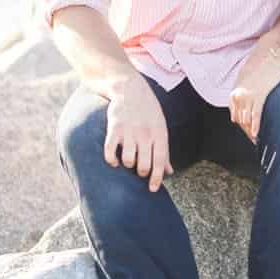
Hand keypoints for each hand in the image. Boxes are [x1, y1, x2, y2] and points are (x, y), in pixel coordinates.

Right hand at [103, 73, 172, 192]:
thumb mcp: (161, 128)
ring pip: (128, 159)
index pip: (161, 160)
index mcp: (159, 133)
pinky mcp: (114, 128)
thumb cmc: (148, 112)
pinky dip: (111, 160)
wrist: (130, 89)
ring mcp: (129, 131)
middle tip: (140, 171)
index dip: (157, 176)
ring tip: (128, 160)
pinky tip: (113, 161)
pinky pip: (110, 150)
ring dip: (127, 164)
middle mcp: (145, 133)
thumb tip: (169, 172)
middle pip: (144, 163)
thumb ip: (163, 151)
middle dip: (142, 172)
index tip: (153, 189)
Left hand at [229, 47, 279, 142]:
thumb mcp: (253, 82)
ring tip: (256, 140)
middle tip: (253, 140)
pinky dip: (255, 126)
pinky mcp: (258, 96)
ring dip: (250, 131)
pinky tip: (257, 134)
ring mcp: (247, 96)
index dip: (242, 125)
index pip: (235, 114)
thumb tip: (252, 104)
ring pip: (246, 119)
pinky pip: (255, 115)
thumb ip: (249, 93)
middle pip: (240, 119)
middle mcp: (238, 95)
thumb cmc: (267, 70)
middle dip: (246, 130)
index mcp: (236, 92)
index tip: (247, 133)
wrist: (276, 60)